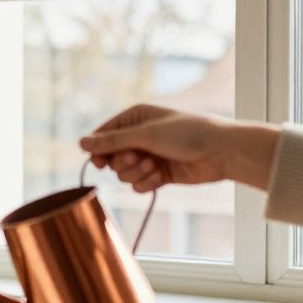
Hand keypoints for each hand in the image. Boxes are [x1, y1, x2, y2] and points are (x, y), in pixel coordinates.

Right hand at [79, 104, 278, 192]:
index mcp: (134, 118)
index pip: (103, 135)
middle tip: (138, 158)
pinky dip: (146, 183)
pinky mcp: (158, 174)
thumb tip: (80, 143)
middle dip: (123, 162)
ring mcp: (148, 155)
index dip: (98, 150)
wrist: (222, 152)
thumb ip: (112, 141)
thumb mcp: (146, 135)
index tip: (100, 162)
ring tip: (154, 167)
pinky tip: (160, 178)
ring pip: (123, 173)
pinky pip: (137, 184)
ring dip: (136, 173)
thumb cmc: (187, 134)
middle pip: (110, 157)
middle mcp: (139, 136)